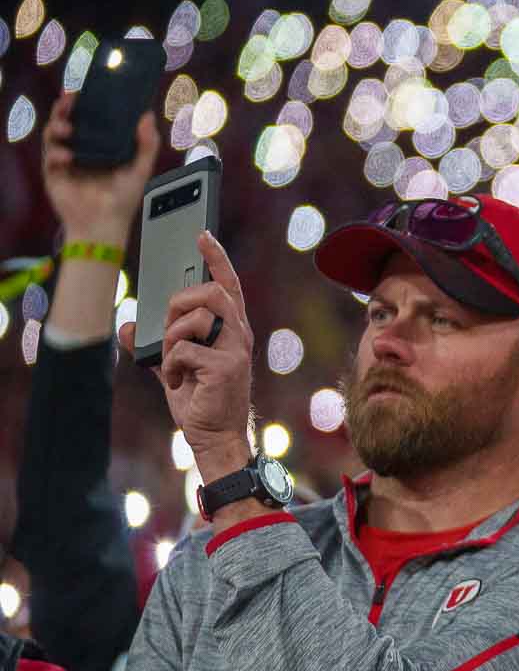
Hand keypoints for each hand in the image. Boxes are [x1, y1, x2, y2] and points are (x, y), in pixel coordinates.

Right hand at [41, 92, 160, 240]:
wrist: (104, 225)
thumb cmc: (123, 199)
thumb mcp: (141, 169)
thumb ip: (147, 144)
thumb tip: (147, 115)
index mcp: (101, 144)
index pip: (91, 117)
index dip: (87, 102)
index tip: (88, 88)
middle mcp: (82, 148)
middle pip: (68, 119)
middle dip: (66, 106)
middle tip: (71, 97)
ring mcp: (65, 159)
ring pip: (54, 133)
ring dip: (58, 125)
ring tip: (67, 128)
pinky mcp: (53, 173)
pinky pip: (50, 156)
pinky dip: (57, 152)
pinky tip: (68, 155)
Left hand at [118, 232, 253, 478]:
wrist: (216, 436)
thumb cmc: (201, 402)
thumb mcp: (172, 367)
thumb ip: (152, 345)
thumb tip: (127, 324)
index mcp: (230, 331)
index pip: (227, 285)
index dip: (216, 258)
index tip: (201, 233)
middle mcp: (238, 336)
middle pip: (211, 292)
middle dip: (180, 301)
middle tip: (168, 327)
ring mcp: (235, 351)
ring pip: (197, 316)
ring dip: (172, 337)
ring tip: (173, 361)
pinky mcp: (226, 368)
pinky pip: (185, 349)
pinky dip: (171, 366)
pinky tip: (178, 382)